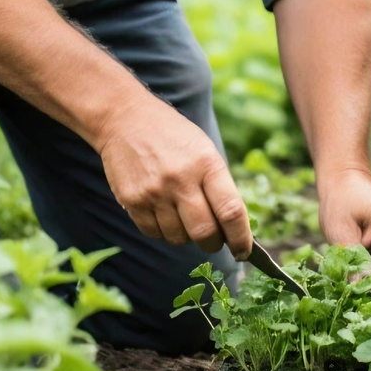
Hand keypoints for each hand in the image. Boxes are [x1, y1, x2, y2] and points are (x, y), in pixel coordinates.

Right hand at [95, 92, 251, 257]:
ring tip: (183, 215)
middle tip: (214, 240)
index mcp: (207, 163)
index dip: (241, 238)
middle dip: (213, 244)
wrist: (126, 119)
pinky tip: (164, 212)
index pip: (231, 211)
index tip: (244, 251)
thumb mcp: (204, 150)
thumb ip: (218, 185)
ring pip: (178, 238)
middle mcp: (181, 179)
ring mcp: (155, 192)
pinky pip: (154, 233)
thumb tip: (232, 227)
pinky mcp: (132, 201)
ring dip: (186, 237)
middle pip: (204, 233)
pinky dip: (163, 232)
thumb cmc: (173, 136)